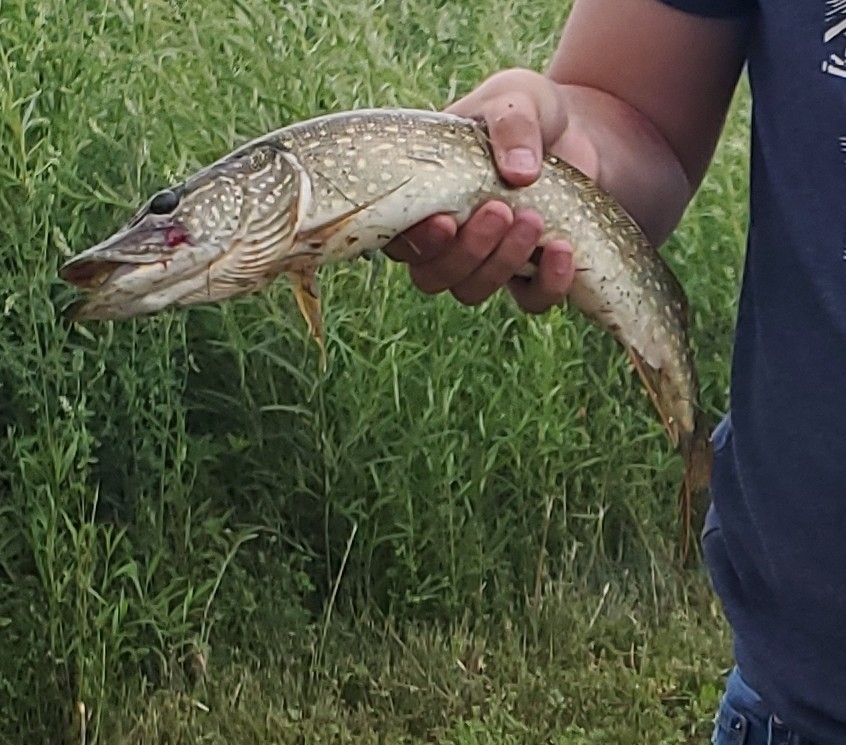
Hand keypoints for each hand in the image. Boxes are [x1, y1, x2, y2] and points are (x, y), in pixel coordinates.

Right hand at [384, 69, 596, 313]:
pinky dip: (547, 284)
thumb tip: (519, 171)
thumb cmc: (529, 111)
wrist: (580, 130)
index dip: (413, 240)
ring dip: (500, 263)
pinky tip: (563, 250)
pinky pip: (530, 301)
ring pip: (471, 291)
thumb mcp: (516, 96)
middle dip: (464, 251)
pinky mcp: (530, 274)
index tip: (444, 220)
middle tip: (500, 209)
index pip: (396, 236)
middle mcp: (445, 237)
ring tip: (534, 219)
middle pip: (431, 275)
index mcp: (422, 195)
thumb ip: (511, 122)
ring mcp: (485, 260)